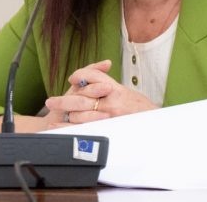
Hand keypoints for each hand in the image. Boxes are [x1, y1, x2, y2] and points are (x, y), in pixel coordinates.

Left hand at [44, 59, 158, 125]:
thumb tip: (87, 80)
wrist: (155, 125)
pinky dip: (67, 128)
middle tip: (50, 101)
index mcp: (115, 89)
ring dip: (66, 114)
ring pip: (79, 114)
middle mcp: (111, 101)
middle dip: (63, 100)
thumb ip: (106, 82)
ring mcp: (108, 116)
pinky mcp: (106, 129)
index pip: (92, 77)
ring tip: (55, 114)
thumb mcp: (126, 91)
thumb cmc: (140, 109)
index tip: (72, 80)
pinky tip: (58, 127)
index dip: (80, 77)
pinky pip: (82, 128)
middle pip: (80, 96)